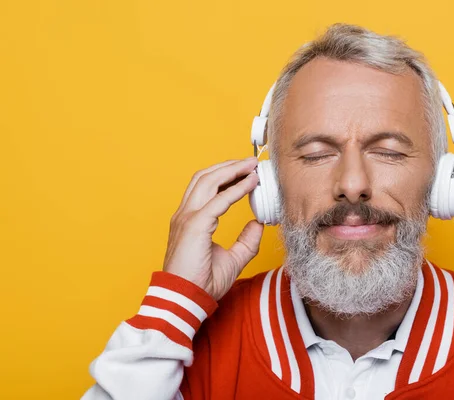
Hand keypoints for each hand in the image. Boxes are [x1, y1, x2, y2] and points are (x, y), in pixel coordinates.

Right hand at [163, 157, 263, 300]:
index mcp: (190, 220)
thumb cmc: (202, 283)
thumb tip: (258, 224)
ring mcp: (187, 218)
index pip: (206, 188)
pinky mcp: (194, 225)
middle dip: (229, 165)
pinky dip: (236, 189)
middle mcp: (185, 214)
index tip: (246, 172)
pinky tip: (250, 184)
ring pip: (208, 181)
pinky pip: (218, 200)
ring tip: (250, 165)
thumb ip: (246, 241)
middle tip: (250, 161)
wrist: (186, 300)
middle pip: (206, 177)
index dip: (226, 176)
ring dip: (231, 169)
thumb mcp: (233, 259)